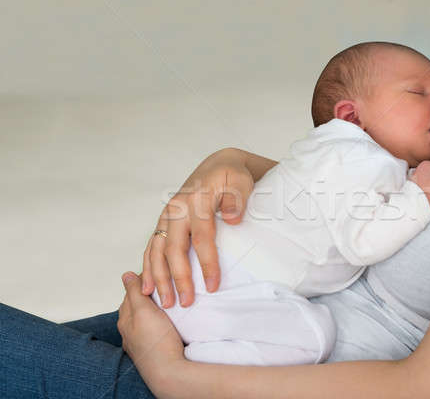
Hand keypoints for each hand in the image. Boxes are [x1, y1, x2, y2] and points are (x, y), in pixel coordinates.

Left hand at [117, 272, 184, 394]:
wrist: (169, 373)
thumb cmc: (157, 341)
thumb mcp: (143, 310)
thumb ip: (135, 292)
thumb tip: (126, 274)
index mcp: (125, 318)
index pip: (132, 292)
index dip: (145, 281)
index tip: (161, 274)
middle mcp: (129, 331)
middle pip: (139, 306)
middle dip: (149, 296)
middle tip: (167, 287)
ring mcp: (140, 342)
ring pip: (147, 319)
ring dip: (155, 310)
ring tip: (170, 303)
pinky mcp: (153, 350)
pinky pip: (154, 331)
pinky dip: (159, 323)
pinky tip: (168, 323)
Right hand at [141, 148, 253, 307]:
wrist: (217, 166)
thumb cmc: (231, 176)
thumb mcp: (239, 180)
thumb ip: (237, 198)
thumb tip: (232, 218)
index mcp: (197, 199)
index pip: (202, 236)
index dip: (207, 262)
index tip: (213, 286)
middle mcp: (176, 208)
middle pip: (174, 248)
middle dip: (179, 278)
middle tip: (186, 303)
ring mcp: (167, 216)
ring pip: (158, 250)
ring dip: (159, 278)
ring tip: (165, 303)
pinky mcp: (163, 222)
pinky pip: (152, 247)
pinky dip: (148, 268)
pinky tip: (148, 288)